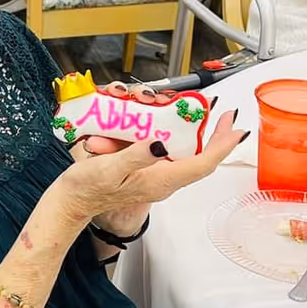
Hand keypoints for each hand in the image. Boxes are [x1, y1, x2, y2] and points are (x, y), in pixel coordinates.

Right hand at [57, 110, 245, 227]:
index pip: (203, 164)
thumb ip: (135, 156)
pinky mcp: (144, 167)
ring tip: (171, 107)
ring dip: (178, 126)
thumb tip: (159, 144)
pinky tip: (145, 115)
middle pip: (198, 155)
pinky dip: (157, 128)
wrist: (72, 200)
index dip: (222, 145)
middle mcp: (162, 179)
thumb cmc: (87, 188)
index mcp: (159, 181)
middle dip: (209, 132)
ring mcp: (154, 173)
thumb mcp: (108, 169)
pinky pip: (160, 146)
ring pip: (179, 148)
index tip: (234, 125)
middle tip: (217, 111)